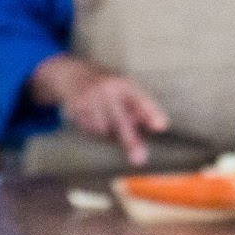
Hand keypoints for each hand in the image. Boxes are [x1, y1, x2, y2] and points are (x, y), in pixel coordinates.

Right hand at [33, 56, 167, 166]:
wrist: (73, 74)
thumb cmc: (108, 88)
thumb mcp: (125, 90)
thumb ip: (140, 109)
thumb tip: (158, 128)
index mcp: (124, 85)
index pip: (141, 100)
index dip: (151, 113)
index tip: (161, 126)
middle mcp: (108, 90)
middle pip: (121, 121)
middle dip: (131, 140)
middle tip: (139, 160)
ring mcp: (90, 99)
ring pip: (103, 131)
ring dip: (108, 133)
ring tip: (105, 118)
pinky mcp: (76, 108)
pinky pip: (89, 130)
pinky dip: (94, 130)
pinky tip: (92, 118)